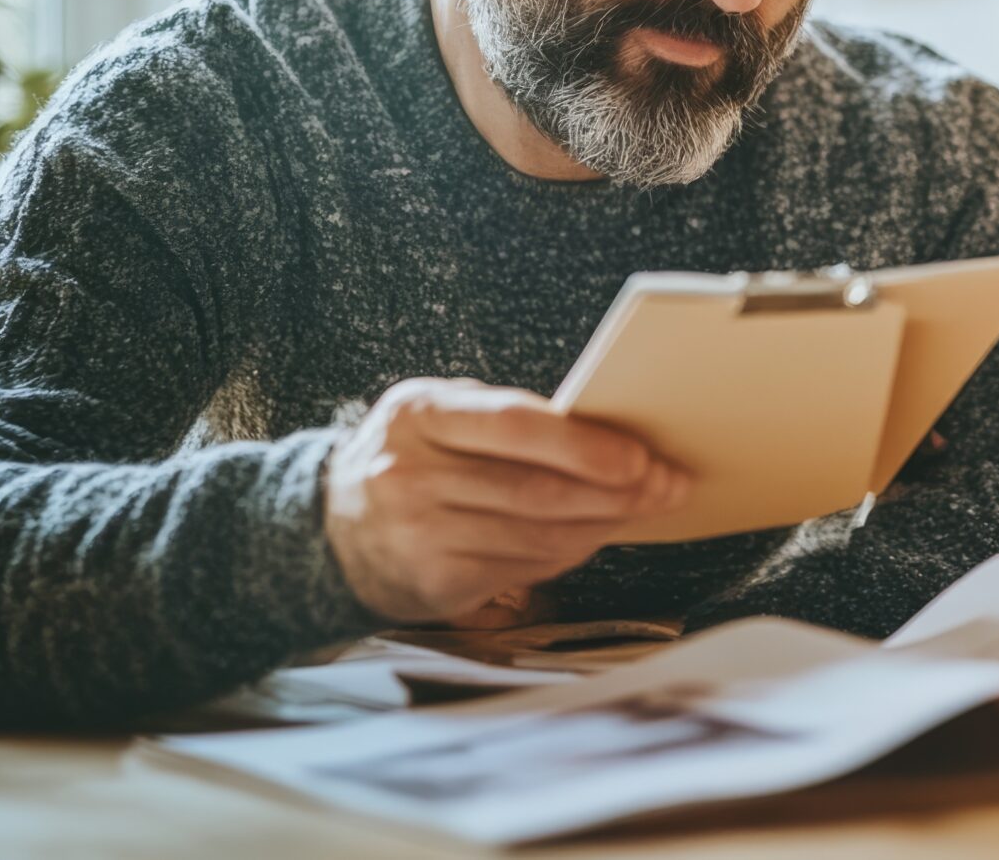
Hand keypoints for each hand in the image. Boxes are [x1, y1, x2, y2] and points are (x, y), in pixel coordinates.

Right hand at [322, 377, 688, 622]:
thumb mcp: (441, 415)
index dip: (586, 445)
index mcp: (419, 415)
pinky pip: (525, 568)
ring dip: (604, 524)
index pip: (516, 426)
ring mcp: (419, 536)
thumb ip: (509, 419)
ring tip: (644, 507)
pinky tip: (595, 535)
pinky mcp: (435, 584)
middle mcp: (411, 477)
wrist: (331, 529)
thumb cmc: (412, 457)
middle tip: (667, 484)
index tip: (642, 455)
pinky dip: (571, 552)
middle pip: (537, 490)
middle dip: (617, 490)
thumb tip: (611, 436)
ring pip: (539, 535)